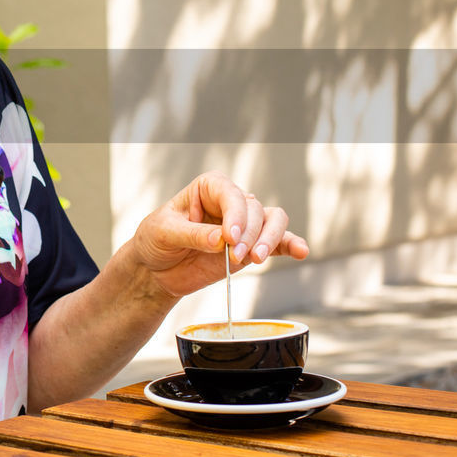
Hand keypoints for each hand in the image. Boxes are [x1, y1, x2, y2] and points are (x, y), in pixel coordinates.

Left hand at [131, 171, 308, 297]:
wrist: (157, 269)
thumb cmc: (156, 240)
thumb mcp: (163, 233)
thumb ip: (193, 235)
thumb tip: (220, 240)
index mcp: (208, 188)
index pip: (231, 193)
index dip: (235, 214)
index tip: (230, 238)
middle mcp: (231, 202)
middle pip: (254, 209)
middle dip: (248, 233)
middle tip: (235, 256)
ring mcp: (244, 224)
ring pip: (273, 220)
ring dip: (270, 238)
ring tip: (256, 259)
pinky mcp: (251, 247)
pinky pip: (278, 243)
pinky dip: (291, 245)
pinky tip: (301, 251)